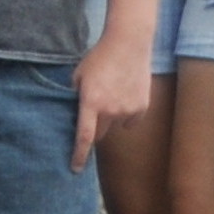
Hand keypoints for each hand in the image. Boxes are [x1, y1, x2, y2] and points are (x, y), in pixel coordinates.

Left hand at [72, 32, 152, 169]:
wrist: (129, 44)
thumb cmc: (99, 58)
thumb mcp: (78, 75)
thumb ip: (74, 96)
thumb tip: (71, 115)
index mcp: (91, 102)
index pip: (84, 137)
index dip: (79, 155)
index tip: (75, 169)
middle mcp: (110, 110)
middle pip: (99, 134)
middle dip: (94, 129)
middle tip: (93, 113)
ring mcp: (128, 110)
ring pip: (115, 126)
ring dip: (111, 117)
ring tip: (111, 94)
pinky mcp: (142, 107)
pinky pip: (131, 120)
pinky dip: (127, 113)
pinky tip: (125, 94)